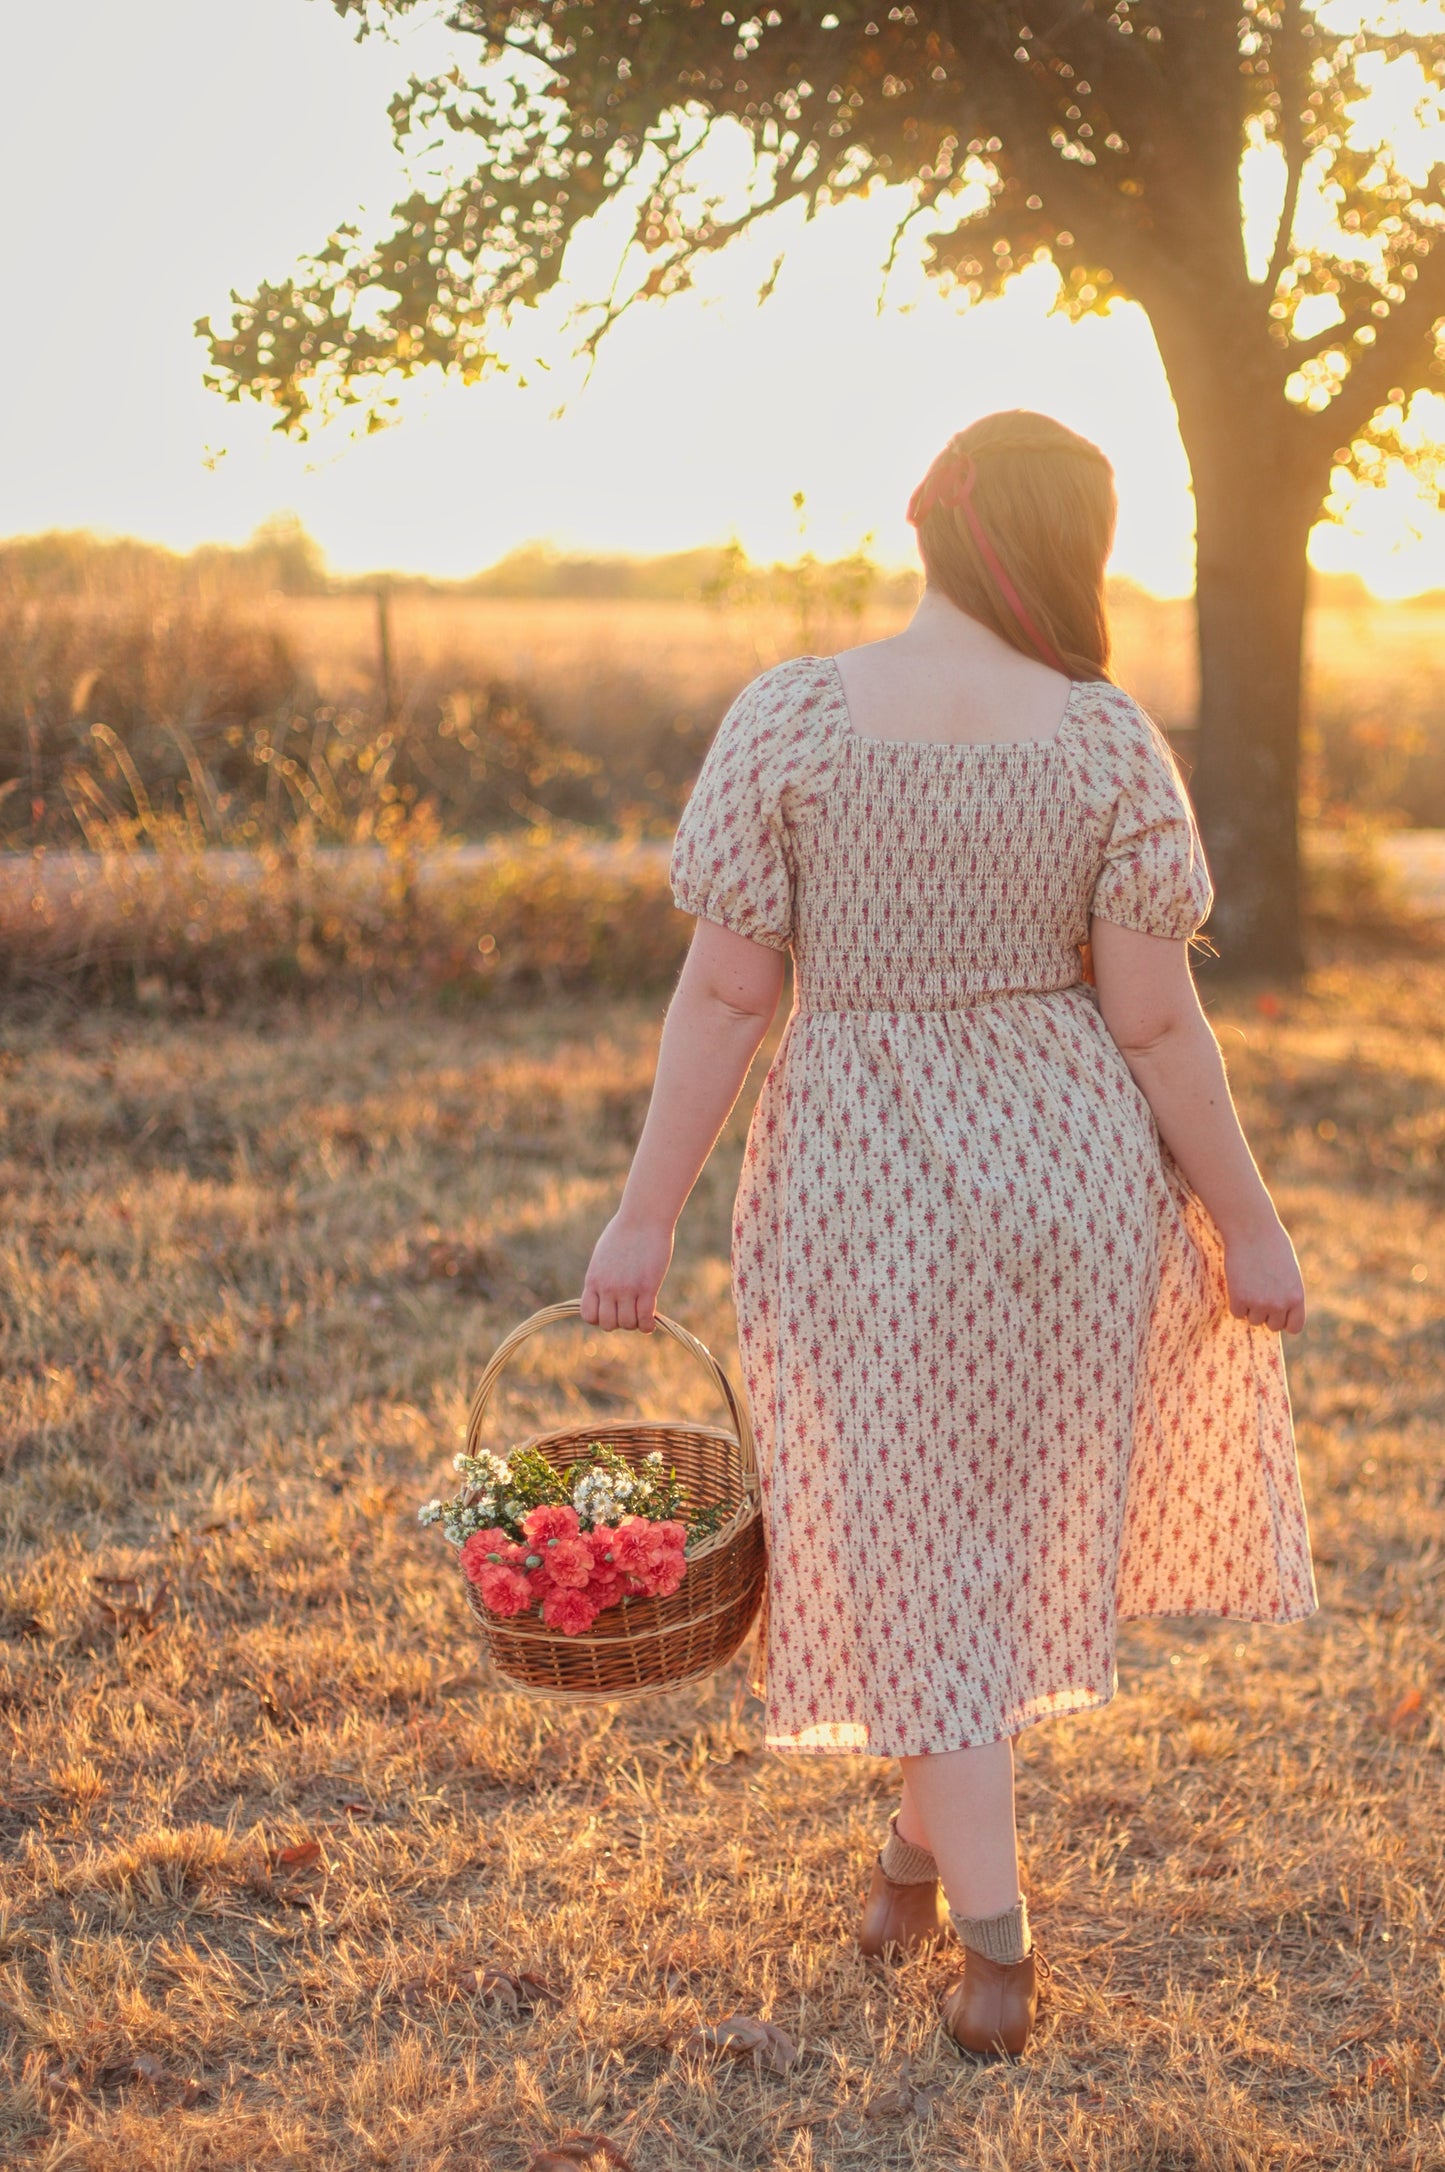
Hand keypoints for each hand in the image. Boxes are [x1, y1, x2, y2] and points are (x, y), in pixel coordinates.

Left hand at [581, 1214, 673, 1332]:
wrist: (643, 1217)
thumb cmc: (626, 1231)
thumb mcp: (604, 1255)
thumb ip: (602, 1275)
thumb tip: (606, 1293)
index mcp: (594, 1279)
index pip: (589, 1315)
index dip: (600, 1318)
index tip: (612, 1310)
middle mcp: (607, 1287)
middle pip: (608, 1324)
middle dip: (619, 1322)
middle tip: (630, 1311)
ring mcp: (627, 1289)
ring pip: (627, 1324)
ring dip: (635, 1323)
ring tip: (642, 1312)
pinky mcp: (647, 1288)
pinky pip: (645, 1319)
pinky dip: (648, 1325)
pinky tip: (652, 1321)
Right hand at [1222, 1218, 1305, 1332]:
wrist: (1252, 1229)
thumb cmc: (1272, 1244)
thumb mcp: (1289, 1271)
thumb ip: (1287, 1292)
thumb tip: (1278, 1310)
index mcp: (1296, 1296)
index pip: (1294, 1327)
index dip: (1285, 1321)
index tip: (1277, 1312)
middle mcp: (1280, 1304)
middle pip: (1272, 1325)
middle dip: (1266, 1313)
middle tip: (1259, 1292)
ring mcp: (1259, 1303)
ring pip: (1253, 1320)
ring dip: (1250, 1307)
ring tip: (1248, 1284)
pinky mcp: (1240, 1299)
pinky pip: (1237, 1312)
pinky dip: (1236, 1302)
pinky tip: (1238, 1283)